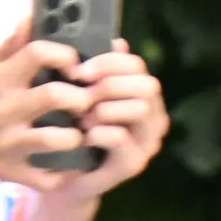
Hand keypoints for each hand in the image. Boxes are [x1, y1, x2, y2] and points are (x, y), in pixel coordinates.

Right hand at [0, 23, 98, 190]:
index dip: (65, 54)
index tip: (72, 62)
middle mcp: (4, 111)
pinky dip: (65, 174)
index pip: (39, 54)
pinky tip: (69, 162)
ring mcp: (8, 145)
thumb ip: (10, 47)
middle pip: (58, 97)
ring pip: (60, 140)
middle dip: (81, 96)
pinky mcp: (9, 172)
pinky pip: (49, 179)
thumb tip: (33, 18)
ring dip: (77, 135)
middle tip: (85, 99)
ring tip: (80, 130)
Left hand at [45, 41, 167, 198]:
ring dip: (105, 108)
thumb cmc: (74, 130)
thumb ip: (99, 70)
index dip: (109, 62)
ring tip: (82, 117)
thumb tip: (116, 42)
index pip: (138, 65)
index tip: (80, 70)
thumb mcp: (82, 94)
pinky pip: (121, 137)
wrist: (65, 178)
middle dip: (110, 85)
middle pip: (147, 85)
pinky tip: (83, 135)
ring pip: (140, 108)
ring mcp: (148, 143)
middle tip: (81, 94)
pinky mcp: (134, 164)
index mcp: (144, 95)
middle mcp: (154, 117)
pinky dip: (98, 132)